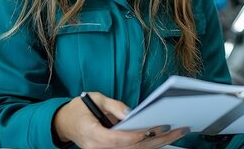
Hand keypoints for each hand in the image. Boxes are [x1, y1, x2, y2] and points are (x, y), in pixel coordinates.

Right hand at [53, 92, 188, 147]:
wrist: (65, 123)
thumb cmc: (80, 109)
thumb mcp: (95, 99)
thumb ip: (113, 105)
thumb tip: (131, 113)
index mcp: (91, 134)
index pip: (117, 139)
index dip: (137, 135)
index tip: (155, 127)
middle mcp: (98, 148)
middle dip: (156, 139)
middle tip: (177, 130)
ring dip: (157, 143)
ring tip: (177, 133)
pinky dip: (149, 145)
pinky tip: (164, 138)